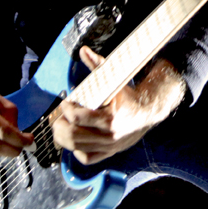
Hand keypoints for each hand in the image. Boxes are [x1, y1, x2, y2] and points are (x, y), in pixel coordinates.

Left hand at [51, 47, 185, 165]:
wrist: (148, 111)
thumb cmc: (128, 95)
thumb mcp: (114, 79)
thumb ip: (97, 65)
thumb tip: (83, 50)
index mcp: (111, 117)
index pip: (78, 117)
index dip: (66, 110)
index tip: (66, 102)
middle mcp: (110, 135)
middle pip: (73, 136)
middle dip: (60, 126)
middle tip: (58, 118)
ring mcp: (109, 146)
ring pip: (76, 148)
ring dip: (63, 138)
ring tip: (62, 127)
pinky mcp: (110, 152)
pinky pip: (87, 158)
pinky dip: (76, 151)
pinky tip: (75, 140)